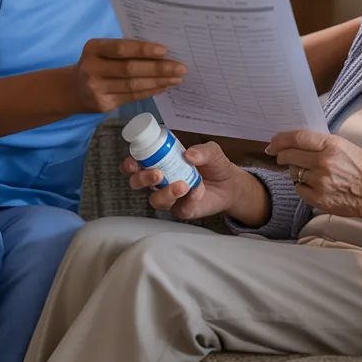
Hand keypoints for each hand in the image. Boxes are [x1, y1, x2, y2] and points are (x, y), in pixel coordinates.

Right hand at [70, 39, 185, 112]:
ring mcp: (96, 89)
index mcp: (93, 48)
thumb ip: (125, 50)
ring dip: (159, 82)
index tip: (165, 50)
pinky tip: (164, 87)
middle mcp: (92, 68)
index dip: (143, 50)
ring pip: (133, 86)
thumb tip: (162, 52)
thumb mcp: (103, 51)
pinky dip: (151, 91)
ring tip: (177, 78)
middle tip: (181, 67)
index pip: (121, 48)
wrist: (73, 89)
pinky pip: (132, 97)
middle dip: (158, 68)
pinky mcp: (103, 104)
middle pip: (130, 69)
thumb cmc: (97, 63)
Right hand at [121, 141, 269, 224]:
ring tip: (183, 185)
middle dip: (142, 179)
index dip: (130, 165)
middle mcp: (160, 181)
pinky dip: (189, 199)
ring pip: (155, 200)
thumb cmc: (214, 164)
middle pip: (138, 184)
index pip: (137, 165)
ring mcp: (170, 198)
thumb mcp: (212, 151)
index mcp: (161, 163)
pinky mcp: (182, 210)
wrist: (231, 184)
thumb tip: (188, 154)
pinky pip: (180, 209)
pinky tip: (199, 190)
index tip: (132, 163)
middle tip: (158, 174)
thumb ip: (202, 151)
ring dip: (166, 192)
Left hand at [266, 130, 361, 236]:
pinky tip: (314, 184)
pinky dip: (302, 186)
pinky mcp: (319, 200)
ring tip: (309, 172)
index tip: (273, 142)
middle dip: (282, 155)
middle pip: (289, 155)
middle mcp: (323, 163)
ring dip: (295, 171)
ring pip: (293, 173)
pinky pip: (299, 189)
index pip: (297, 138)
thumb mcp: (344, 146)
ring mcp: (320, 183)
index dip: (281, 139)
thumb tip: (295, 143)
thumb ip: (320, 144)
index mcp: (331, 145)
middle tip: (280, 155)